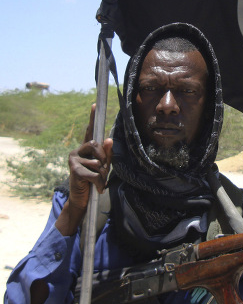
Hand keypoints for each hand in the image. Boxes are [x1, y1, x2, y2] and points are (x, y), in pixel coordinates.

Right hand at [56, 104, 112, 235]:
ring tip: (96, 181)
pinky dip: (99, 183)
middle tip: (103, 171)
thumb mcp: (104, 166)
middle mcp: (77, 150)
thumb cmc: (94, 180)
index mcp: (86, 148)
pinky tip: (96, 188)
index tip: (95, 104)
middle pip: (97, 146)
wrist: (83, 199)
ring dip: (102, 174)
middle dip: (104, 160)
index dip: (92, 118)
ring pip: (98, 162)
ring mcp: (74, 159)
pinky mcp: (74, 170)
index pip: (90, 131)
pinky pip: (94, 173)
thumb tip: (108, 138)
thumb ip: (107, 153)